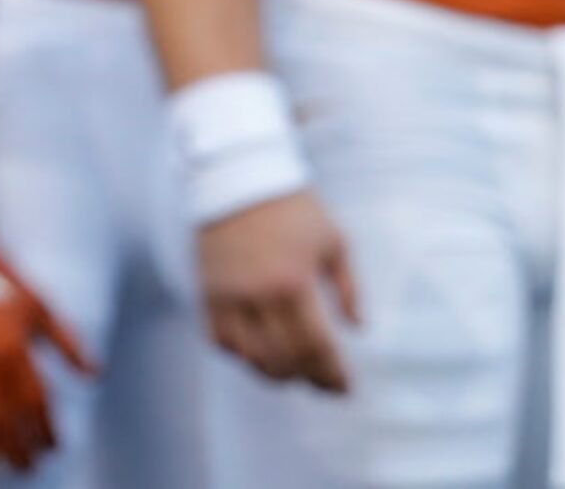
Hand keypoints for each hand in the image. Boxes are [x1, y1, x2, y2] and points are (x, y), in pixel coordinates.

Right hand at [196, 189, 355, 392]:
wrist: (237, 177)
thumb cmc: (292, 207)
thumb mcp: (334, 241)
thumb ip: (349, 288)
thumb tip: (357, 326)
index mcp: (294, 282)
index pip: (316, 347)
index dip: (332, 374)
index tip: (344, 386)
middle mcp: (258, 296)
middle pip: (284, 359)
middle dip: (308, 379)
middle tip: (323, 383)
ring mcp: (228, 296)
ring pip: (250, 357)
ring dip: (274, 373)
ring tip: (293, 373)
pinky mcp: (207, 292)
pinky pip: (219, 341)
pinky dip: (240, 355)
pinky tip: (258, 353)